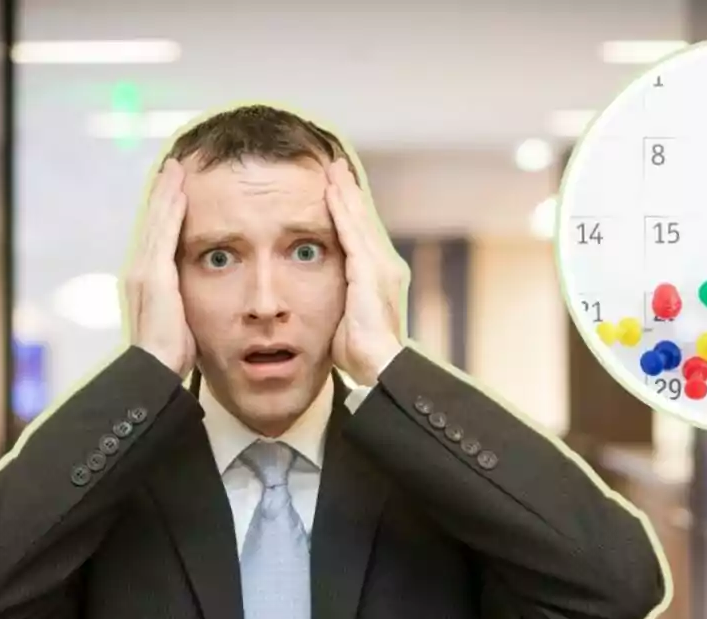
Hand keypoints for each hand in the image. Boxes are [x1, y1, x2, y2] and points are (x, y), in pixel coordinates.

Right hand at [124, 159, 195, 378]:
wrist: (155, 367)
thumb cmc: (170, 352)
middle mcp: (139, 270)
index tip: (173, 191)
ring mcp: (143, 271)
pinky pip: (163, 234)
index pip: (156, 237)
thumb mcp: (180, 319)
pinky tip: (180, 192)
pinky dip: (170, 210)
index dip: (164, 212)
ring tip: (175, 170)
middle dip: (162, 194)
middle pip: (152, 222)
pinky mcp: (153, 274)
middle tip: (172, 168)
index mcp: (146, 281)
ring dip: (166, 194)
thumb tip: (195, 297)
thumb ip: (184, 301)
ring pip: (156, 222)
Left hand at [326, 159, 406, 385]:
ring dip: (344, 193)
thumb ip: (339, 300)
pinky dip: (341, 211)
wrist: (379, 365)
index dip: (349, 211)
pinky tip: (332, 192)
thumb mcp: (346, 318)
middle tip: (335, 165)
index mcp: (379, 276)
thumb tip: (322, 297)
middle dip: (348, 192)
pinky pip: (351, 233)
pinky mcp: (369, 271)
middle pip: (363, 220)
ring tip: (333, 169)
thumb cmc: (360, 352)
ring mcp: (379, 267)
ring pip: (358, 220)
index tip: (337, 189)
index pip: (360, 235)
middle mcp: (385, 266)